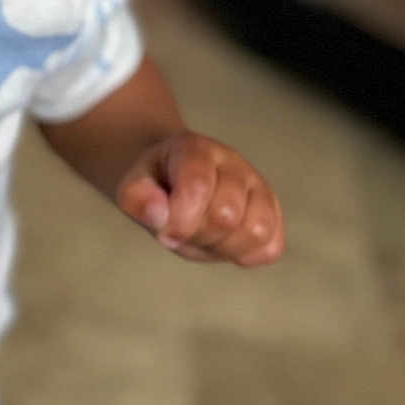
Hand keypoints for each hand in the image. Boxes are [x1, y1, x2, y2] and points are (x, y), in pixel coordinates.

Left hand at [116, 133, 283, 265]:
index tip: (165, 234)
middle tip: (182, 231)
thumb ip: (138, 199)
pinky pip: (271, 248)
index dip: (181, 220)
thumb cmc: (154, 184)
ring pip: (256, 231)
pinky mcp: (273, 212)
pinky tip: (223, 243)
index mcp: (196, 149)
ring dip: (223, 248)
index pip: (198, 187)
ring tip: (203, 237)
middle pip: (227, 215)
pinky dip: (245, 255)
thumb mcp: (132, 187)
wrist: (172, 177)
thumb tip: (161, 216)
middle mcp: (233, 163)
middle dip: (198, 235)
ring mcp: (258, 186)